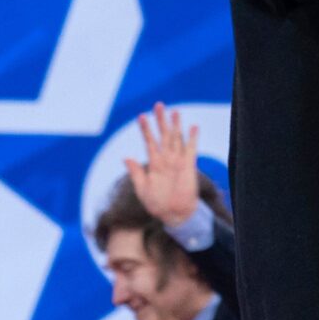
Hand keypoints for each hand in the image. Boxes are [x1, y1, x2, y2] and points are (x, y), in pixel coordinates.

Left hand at [124, 103, 201, 227]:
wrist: (174, 214)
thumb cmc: (157, 204)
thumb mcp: (142, 189)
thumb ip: (136, 173)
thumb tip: (125, 157)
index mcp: (154, 163)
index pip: (149, 141)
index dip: (145, 129)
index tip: (141, 116)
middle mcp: (166, 159)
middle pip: (163, 135)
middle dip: (161, 120)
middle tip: (158, 105)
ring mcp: (178, 161)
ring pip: (176, 139)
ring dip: (175, 125)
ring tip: (174, 111)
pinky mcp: (189, 166)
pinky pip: (191, 149)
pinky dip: (192, 138)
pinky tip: (193, 127)